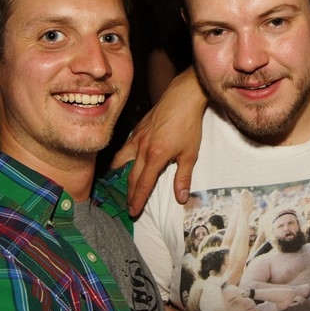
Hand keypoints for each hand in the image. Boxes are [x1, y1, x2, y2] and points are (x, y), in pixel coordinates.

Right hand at [112, 68, 205, 215]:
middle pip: (132, 176)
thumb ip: (183, 177)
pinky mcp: (138, 128)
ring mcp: (138, 137)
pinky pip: (126, 147)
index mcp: (154, 157)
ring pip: (123, 160)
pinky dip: (122, 157)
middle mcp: (142, 148)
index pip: (143, 185)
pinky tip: (125, 159)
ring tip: (119, 184)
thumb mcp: (190, 154)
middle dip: (129, 193)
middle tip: (128, 206)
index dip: (137, 200)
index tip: (133, 212)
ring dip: (121, 175)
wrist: (182, 98)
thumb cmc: (188, 125)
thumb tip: (181, 198)